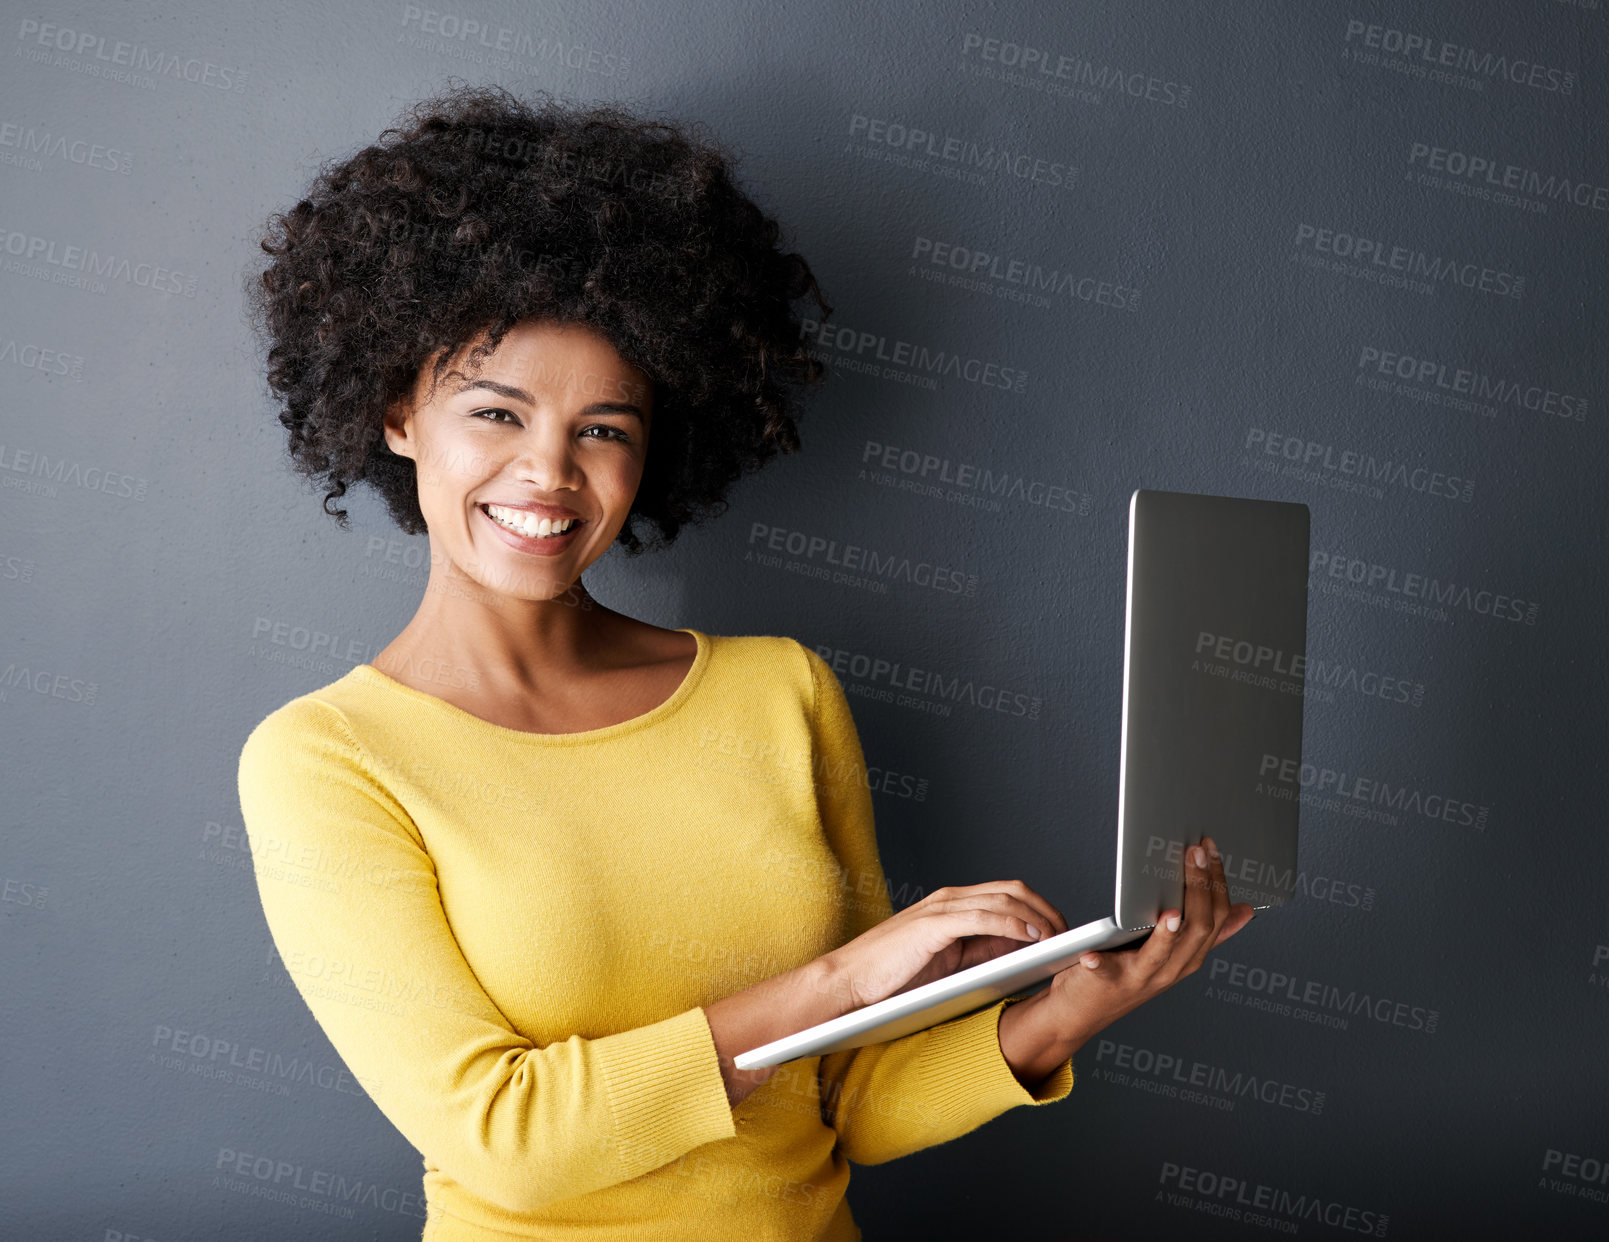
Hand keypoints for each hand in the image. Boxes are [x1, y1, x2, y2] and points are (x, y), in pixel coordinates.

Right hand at [820, 880, 1068, 1011]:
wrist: (849, 982)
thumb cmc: (894, 977)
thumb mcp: (948, 962)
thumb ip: (981, 950)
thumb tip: (1022, 950)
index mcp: (953, 905)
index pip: (1008, 894)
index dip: (1041, 909)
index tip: (1064, 932)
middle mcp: (950, 898)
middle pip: (1014, 890)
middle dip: (1048, 910)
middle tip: (1070, 936)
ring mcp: (941, 908)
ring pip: (1004, 899)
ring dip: (1039, 918)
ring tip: (1059, 939)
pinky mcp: (933, 924)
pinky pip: (984, 917)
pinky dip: (1014, 924)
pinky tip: (1032, 937)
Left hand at [1027, 834, 1253, 1056]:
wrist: (1082, 1012)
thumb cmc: (1126, 974)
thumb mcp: (1173, 952)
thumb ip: (1206, 932)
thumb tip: (1246, 910)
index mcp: (1189, 956)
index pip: (1216, 918)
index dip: (1216, 883)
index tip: (1209, 849)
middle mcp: (1171, 969)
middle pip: (1197, 930)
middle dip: (1199, 889)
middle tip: (1195, 854)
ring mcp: (1141, 978)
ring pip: (1164, 954)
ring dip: (1168, 934)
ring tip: (1171, 912)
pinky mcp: (1107, 983)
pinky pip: (1106, 973)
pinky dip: (1101, 963)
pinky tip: (1092, 954)